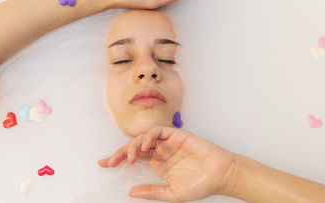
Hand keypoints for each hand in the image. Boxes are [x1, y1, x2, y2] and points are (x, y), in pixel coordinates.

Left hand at [98, 126, 235, 202]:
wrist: (221, 175)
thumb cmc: (200, 185)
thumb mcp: (171, 194)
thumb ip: (151, 191)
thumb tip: (131, 192)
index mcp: (158, 164)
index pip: (134, 158)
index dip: (119, 159)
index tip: (103, 164)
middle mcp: (160, 152)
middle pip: (134, 147)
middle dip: (120, 153)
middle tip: (110, 162)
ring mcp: (168, 143)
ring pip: (144, 138)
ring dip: (133, 146)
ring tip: (130, 158)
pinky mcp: (177, 135)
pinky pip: (158, 132)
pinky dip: (149, 136)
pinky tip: (145, 146)